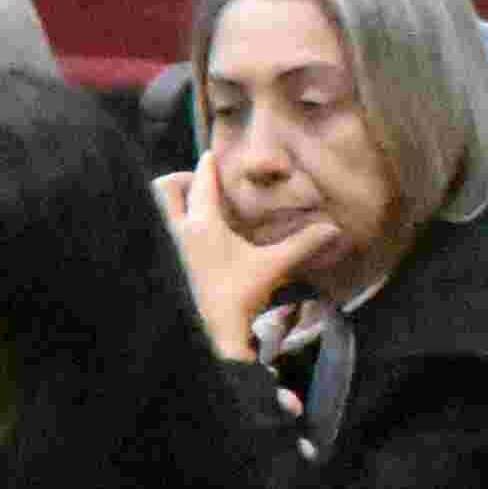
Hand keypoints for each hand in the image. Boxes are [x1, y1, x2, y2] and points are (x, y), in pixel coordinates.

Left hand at [156, 164, 344, 359]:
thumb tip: (333, 228)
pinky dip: (164, 224)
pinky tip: (182, 237)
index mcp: (203, 224)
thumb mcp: (271, 267)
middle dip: (177, 180)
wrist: (206, 332)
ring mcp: (164, 246)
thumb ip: (301, 245)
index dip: (207, 167)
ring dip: (168, 203)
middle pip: (165, 189)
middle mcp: (177, 230)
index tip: (209, 156)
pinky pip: (154, 230)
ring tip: (187, 207)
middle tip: (193, 183)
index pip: (202, 183)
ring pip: (155, 209)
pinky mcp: (158, 262)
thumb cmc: (237, 296)